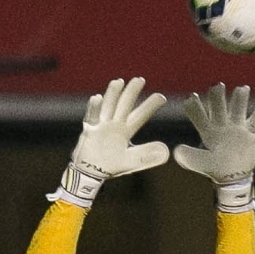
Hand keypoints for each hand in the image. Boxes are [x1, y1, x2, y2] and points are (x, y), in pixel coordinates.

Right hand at [54, 77, 168, 207]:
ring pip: (108, 107)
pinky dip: (94, 108)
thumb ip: (146, 156)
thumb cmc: (110, 166)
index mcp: (125, 131)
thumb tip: (166, 152)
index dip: (150, 107)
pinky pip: (91, 118)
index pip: (140, 116)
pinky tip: (97, 98)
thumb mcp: (131, 161)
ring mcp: (101, 126)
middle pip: (124, 106)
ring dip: (112, 95)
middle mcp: (114, 125)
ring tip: (119, 82)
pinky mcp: (89, 131)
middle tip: (140, 80)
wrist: (90, 174)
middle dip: (131, 93)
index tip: (161, 97)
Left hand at [174, 83, 254, 211]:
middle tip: (217, 86)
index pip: (200, 117)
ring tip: (242, 89)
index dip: (195, 108)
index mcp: (207, 131)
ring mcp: (235, 127)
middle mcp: (221, 125)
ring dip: (240, 100)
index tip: (191, 98)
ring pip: (237, 110)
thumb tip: (176, 150)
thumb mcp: (200, 163)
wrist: (233, 176)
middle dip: (218, 98)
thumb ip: (189, 157)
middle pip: (219, 108)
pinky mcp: (249, 133)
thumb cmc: (215, 168)